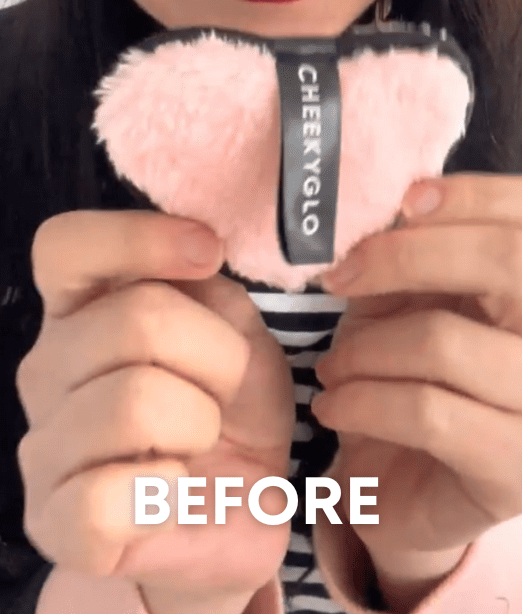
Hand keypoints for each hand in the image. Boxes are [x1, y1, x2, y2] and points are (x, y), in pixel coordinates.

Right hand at [16, 211, 295, 613]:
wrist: (240, 503)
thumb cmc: (231, 405)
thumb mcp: (237, 329)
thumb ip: (207, 286)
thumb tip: (196, 245)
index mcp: (85, 310)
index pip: (66, 246)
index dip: (139, 236)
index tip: (208, 251)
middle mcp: (48, 370)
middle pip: (136, 318)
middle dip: (217, 352)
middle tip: (222, 389)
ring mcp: (43, 448)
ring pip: (136, 401)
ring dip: (201, 420)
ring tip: (198, 440)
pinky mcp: (56, 523)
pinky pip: (110, 492)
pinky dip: (167, 487)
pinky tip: (172, 488)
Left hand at [313, 174, 521, 608]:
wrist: (402, 493)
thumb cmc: (407, 379)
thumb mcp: (406, 302)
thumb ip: (417, 251)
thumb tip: (401, 202)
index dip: (475, 195)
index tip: (407, 203)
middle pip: (513, 262)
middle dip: (411, 257)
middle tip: (342, 278)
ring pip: (449, 340)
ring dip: (366, 348)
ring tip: (334, 369)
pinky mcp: (515, 472)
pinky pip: (428, 412)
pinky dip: (362, 401)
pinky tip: (335, 407)